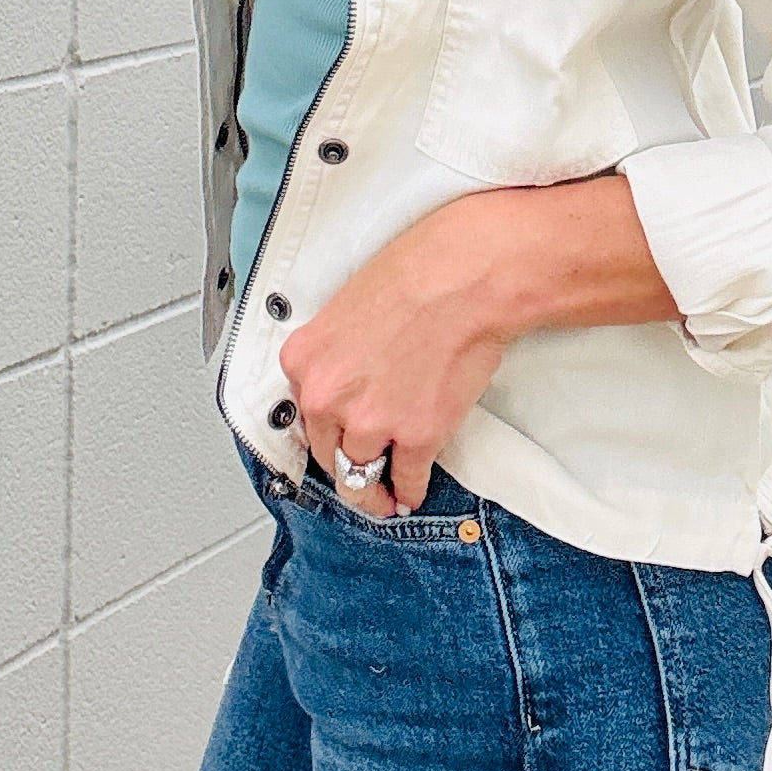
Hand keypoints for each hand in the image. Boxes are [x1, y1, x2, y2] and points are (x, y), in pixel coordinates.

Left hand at [279, 196, 515, 516]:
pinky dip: (410, 492)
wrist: (467, 279)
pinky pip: (408, 481)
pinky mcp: (417, 439)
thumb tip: (349, 376)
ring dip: (372, 491)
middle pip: (326, 452)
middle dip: (343, 464)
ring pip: (359, 478)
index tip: (334, 440)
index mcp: (304, 360)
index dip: (324, 428)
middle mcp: (327, 398)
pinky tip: (411, 494)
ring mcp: (371, 423)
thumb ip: (337, 351)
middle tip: (356, 475)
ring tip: (383, 497)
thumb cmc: (419, 273)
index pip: (303, 412)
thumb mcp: (349, 306)